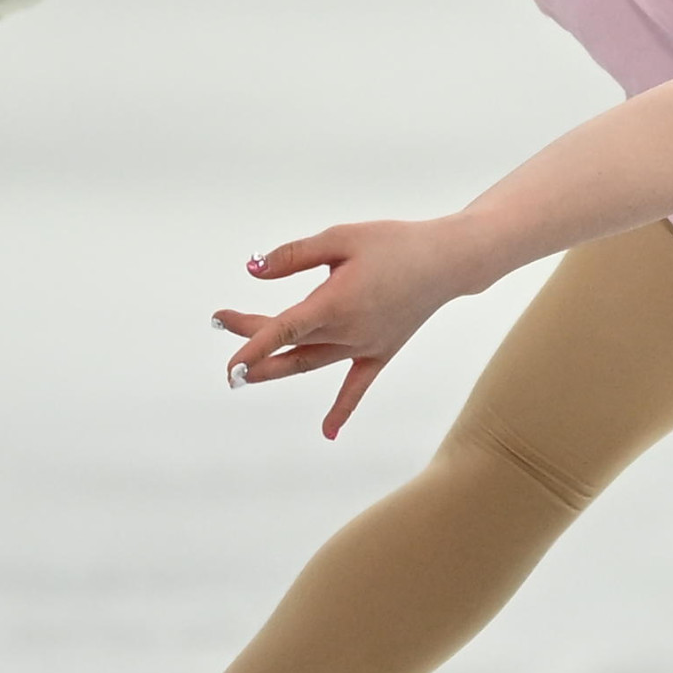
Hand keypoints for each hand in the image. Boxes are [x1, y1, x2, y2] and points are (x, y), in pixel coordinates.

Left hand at [216, 217, 491, 438]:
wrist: (448, 260)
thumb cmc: (395, 243)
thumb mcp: (341, 238)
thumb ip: (294, 255)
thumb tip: (253, 270)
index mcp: (334, 303)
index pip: (282, 331)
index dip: (250, 344)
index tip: (227, 360)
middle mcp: (347, 332)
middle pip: (289, 344)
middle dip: (252, 340)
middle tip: (223, 320)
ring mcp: (364, 347)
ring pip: (309, 364)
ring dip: (274, 369)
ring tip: (241, 375)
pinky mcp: (380, 352)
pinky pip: (357, 386)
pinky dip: (342, 410)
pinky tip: (328, 434)